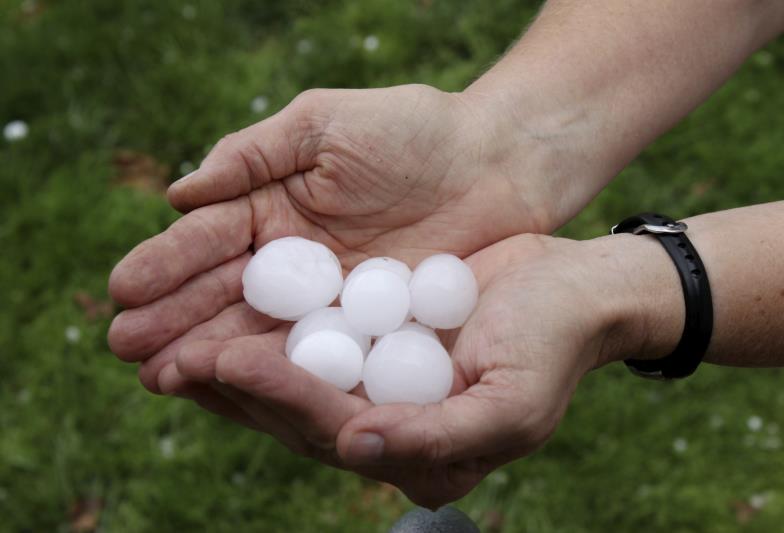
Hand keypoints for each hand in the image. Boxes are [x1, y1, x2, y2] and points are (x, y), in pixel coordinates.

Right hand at [107, 83, 571, 392]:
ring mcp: (328, 298)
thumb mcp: (324, 125)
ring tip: (163, 378)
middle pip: (223, 294)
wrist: (497, 162)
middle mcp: (292, 258)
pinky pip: (317, 352)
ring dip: (212, 353)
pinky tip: (240, 387)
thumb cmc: (414, 130)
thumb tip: (178, 194)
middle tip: (127, 351)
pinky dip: (278, 370)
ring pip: (261, 330)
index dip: (164, 265)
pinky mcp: (368, 327)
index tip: (121, 291)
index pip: (208, 240)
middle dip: (175, 320)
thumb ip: (253, 156)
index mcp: (272, 205)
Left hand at [164, 233, 666, 507]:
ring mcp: (375, 386)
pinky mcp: (369, 344)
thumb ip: (438, 438)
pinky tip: (222, 311)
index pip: (334, 432)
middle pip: (296, 416)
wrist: (573, 288)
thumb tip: (355, 450)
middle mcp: (387, 428)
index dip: (279, 399)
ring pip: (290, 382)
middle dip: (232, 390)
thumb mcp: (511, 404)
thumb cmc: (553, 345)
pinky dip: (263, 327)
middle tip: (168, 360)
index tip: (225, 360)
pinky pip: (307, 339)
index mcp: (418, 455)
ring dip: (230, 364)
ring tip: (171, 342)